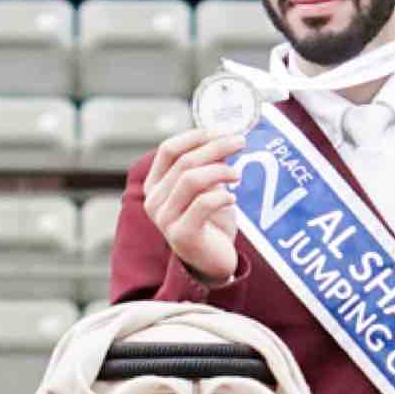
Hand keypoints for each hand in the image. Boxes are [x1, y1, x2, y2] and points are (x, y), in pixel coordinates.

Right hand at [142, 127, 246, 284]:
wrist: (211, 262)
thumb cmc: (209, 222)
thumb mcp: (205, 188)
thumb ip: (207, 165)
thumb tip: (226, 137)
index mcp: (155, 184)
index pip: (169, 149)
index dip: (197, 136)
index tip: (223, 131)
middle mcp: (154, 200)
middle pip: (184, 161)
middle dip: (215, 148)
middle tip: (240, 142)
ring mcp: (165, 219)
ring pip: (191, 179)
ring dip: (220, 171)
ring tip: (237, 175)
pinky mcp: (182, 235)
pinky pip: (202, 204)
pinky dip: (222, 197)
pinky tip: (232, 200)